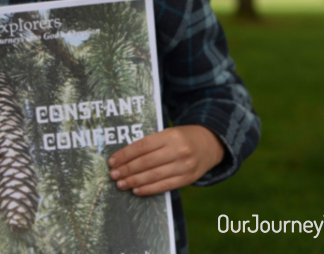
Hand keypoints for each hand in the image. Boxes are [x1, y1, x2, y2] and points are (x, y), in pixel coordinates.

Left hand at [108, 125, 224, 195]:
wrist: (211, 143)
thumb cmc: (183, 137)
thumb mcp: (170, 132)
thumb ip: (152, 143)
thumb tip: (126, 157)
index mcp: (171, 134)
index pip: (143, 146)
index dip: (126, 154)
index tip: (112, 161)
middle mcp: (178, 150)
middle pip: (147, 162)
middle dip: (127, 169)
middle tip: (113, 175)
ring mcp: (184, 165)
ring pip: (154, 176)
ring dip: (134, 181)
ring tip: (121, 184)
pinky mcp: (188, 179)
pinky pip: (164, 186)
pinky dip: (148, 189)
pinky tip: (136, 189)